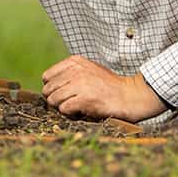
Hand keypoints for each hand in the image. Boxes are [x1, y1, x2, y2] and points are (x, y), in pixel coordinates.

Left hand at [40, 55, 166, 122]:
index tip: (64, 94)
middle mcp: (75, 71)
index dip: (53, 88)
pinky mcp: (85, 99)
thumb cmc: (108, 86)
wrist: (130, 95)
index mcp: (74, 62)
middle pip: (48, 90)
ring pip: (53, 100)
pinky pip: (63, 109)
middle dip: (56, 100)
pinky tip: (80, 113)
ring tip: (75, 108)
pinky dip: (69, 115)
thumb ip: (69, 73)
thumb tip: (47, 85)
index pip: (47, 77)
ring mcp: (80, 84)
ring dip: (62, 108)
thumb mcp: (88, 70)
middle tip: (69, 103)